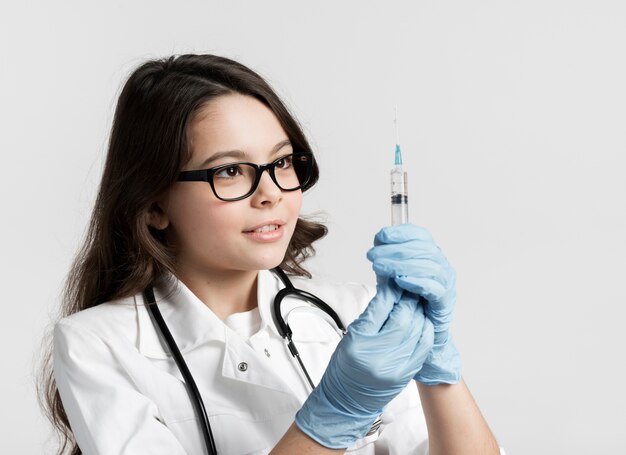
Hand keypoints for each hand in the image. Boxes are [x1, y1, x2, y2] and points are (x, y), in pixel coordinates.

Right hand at [295, 281, 433, 447]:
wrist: (348, 400)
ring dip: (419, 313)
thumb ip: (371, 315)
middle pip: (403, 318)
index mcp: (359, 341)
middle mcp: (379, 355)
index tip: (395, 281)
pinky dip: (425, 330)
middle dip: (408, 300)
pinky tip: (422, 321)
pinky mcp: (407, 373)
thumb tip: (390, 293)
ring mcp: (396, 366)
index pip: (381, 307)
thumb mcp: (351, 335)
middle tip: (409, 288)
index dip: (391, 291)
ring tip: (416, 303)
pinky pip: (424, 346)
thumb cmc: (345, 367)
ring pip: (417, 330)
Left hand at [366, 224, 460, 384]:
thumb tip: (378, 242)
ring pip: (429, 265)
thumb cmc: (406, 308)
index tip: (382, 235)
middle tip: (374, 255)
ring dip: (401, 263)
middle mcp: (440, 267)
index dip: (402, 233)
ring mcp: (445, 284)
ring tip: (381, 266)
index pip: (420, 236)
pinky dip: (417, 281)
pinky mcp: (445, 302)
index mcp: (428, 257)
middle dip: (395, 249)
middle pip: (423, 248)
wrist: (418, 339)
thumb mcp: (391, 279)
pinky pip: (434, 288)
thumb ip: (387, 261)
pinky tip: (401, 280)